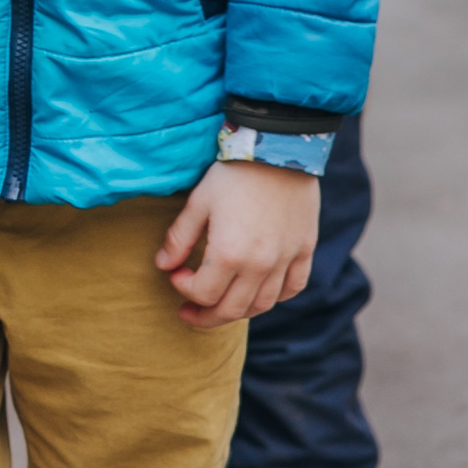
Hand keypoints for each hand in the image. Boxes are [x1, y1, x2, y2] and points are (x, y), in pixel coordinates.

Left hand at [155, 160, 319, 328]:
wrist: (279, 150)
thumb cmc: (233, 174)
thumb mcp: (198, 202)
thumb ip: (179, 238)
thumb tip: (163, 265)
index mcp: (229, 254)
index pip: (203, 293)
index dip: (183, 289)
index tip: (175, 275)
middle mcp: (260, 265)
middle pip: (232, 310)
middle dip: (206, 317)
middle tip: (189, 314)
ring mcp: (286, 261)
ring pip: (262, 305)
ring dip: (238, 311)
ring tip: (221, 306)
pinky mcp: (304, 251)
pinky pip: (293, 288)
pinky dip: (274, 297)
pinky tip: (258, 292)